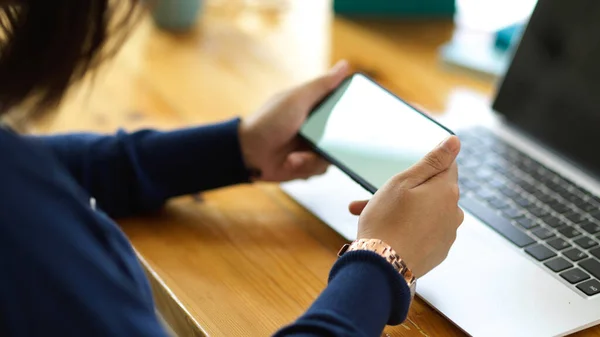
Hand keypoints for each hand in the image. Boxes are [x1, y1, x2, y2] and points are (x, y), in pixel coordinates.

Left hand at [239, 60, 348, 181]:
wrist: (247, 153)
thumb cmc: (268, 121)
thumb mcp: (297, 99)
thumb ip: (322, 85)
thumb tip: (345, 65)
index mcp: (314, 108)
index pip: (342, 108)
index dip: (351, 114)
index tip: (355, 121)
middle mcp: (315, 128)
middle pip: (342, 137)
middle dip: (331, 144)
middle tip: (320, 144)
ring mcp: (310, 147)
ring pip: (332, 156)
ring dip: (313, 158)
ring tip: (295, 156)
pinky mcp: (306, 165)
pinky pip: (320, 170)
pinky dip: (306, 167)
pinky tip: (291, 162)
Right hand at [348, 136, 463, 277]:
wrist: (382, 267)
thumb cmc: (387, 220)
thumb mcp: (404, 182)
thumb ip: (433, 161)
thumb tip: (455, 142)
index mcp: (447, 190)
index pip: (445, 166)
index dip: (423, 169)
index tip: (403, 178)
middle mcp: (454, 211)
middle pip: (432, 191)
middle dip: (407, 192)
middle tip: (373, 200)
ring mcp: (448, 234)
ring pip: (426, 213)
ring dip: (405, 212)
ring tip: (372, 218)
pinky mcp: (439, 252)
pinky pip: (425, 232)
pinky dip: (409, 230)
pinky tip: (387, 235)